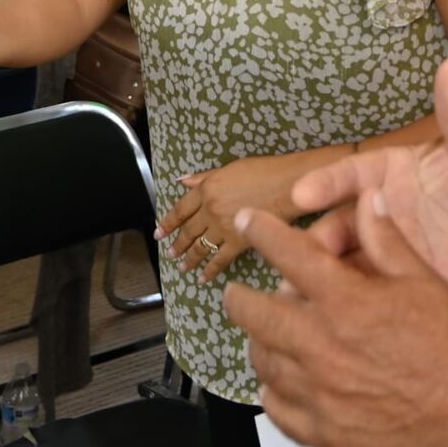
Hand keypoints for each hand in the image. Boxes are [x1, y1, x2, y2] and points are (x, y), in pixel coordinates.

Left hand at [158, 151, 315, 282]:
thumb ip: (204, 178)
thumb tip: (182, 182)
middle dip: (177, 244)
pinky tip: (203, 278)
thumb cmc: (262, 171)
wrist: (288, 185)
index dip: (168, 223)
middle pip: (188, 231)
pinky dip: (210, 270)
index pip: (180, 210)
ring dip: (190, 259)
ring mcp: (223, 228)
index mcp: (206, 190)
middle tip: (171, 254)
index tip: (159, 233)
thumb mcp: (228, 169)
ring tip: (182, 268)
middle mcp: (209, 211)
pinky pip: (220, 259)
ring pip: (200, 247)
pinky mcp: (238, 243)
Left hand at [224, 194, 447, 446]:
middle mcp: (321, 345)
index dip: (262, 232)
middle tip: (237, 293)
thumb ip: (388, 240)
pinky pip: (278, 411)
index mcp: (345, 301)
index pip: (286, 254)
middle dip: (241, 297)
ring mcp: (319, 391)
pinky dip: (272, 394)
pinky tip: (277, 386)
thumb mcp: (425, 280)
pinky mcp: (325, 430)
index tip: (249, 223)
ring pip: (263, 362)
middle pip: (255, 313)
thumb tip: (370, 201)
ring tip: (262, 336)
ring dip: (257, 343)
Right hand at [289, 58, 447, 294]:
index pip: (347, 176)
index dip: (326, 184)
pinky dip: (349, 310)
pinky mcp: (396, 285)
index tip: (304, 193)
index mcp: (382, 174)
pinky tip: (333, 324)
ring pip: (342, 266)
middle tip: (290, 254)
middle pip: (334, 227)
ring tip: (300, 295)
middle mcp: (373, 212)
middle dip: (312, 242)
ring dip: (320, 280)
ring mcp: (382, 250)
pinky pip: (367, 299)